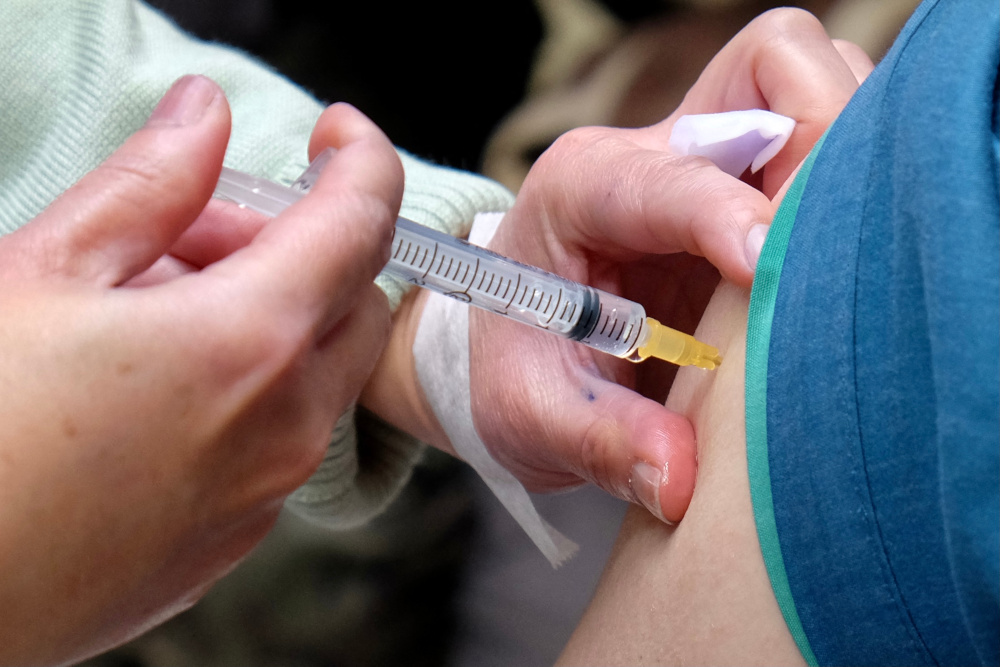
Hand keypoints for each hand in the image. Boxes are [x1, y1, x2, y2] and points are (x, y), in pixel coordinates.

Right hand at [0, 77, 401, 664]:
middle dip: (299, 248)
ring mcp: (266, 492)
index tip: (339, 134)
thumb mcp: (46, 270)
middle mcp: (286, 425)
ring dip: (271, 319)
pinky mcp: (233, 538)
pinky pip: (281, 438)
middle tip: (198, 234)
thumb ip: (150, 184)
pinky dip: (251, 389)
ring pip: (319, 372)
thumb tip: (206, 116)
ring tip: (148, 310)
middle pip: (354, 301)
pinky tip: (153, 387)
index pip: (363, 222)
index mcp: (252, 342)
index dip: (364, 159)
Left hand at [467, 9, 871, 521]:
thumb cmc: (512, 370)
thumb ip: (600, 440)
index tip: (768, 264)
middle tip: (832, 241)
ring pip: (808, 86)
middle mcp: (649, 152)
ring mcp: (704, 158)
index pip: (670, 180)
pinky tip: (836, 253)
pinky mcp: (744, 184)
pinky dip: (850, 176)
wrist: (507, 344)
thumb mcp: (530, 415)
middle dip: (820, 137)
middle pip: (771, 69)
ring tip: (840, 247)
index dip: (727, 214)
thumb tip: (680, 481)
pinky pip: (822, 139)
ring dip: (845, 151)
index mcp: (581, 190)